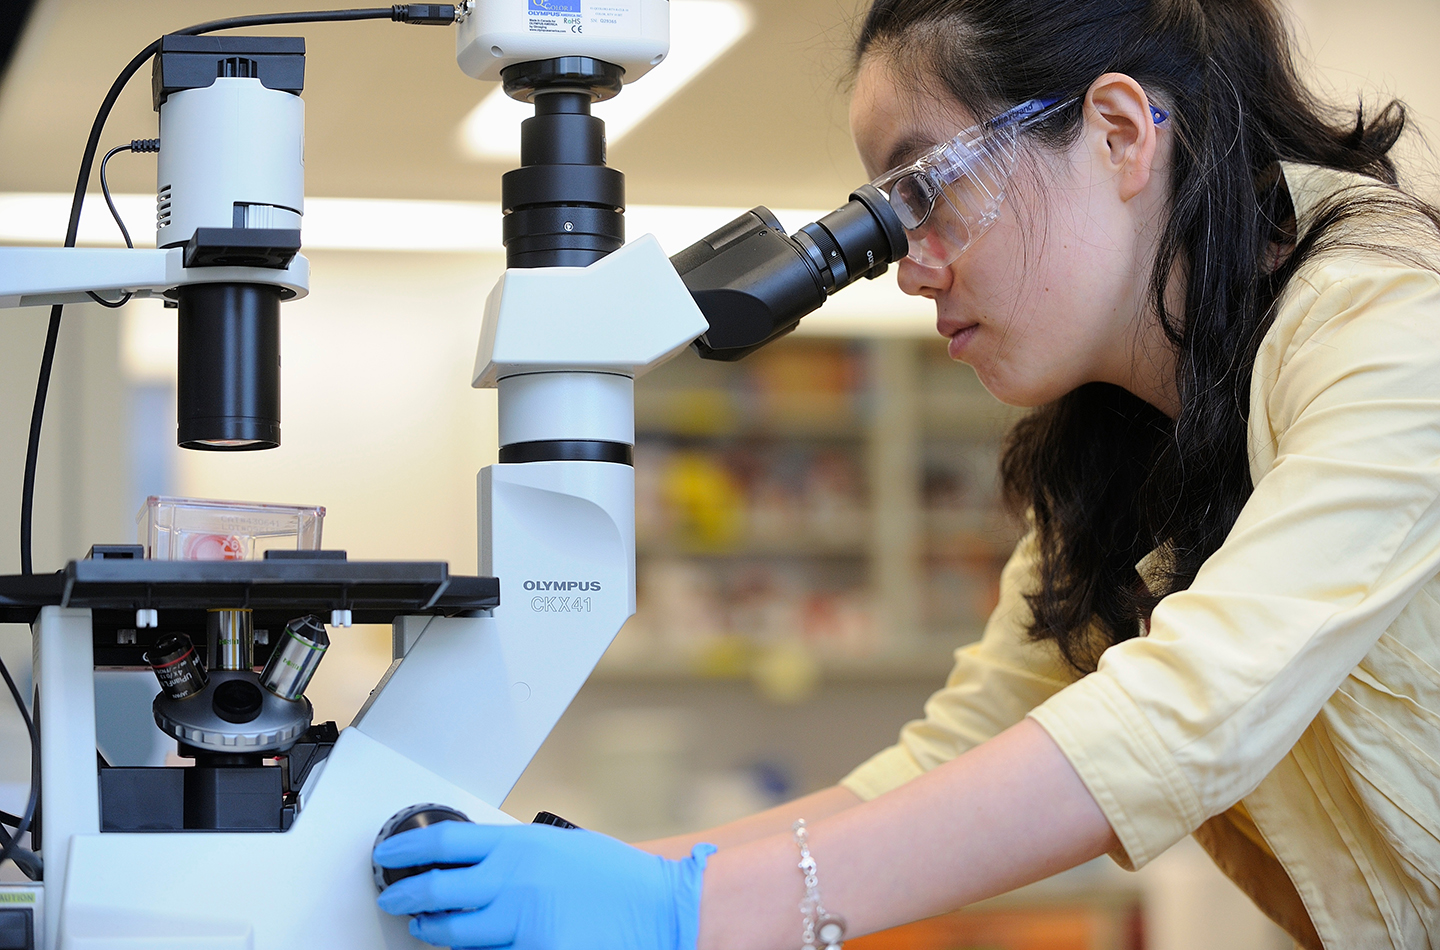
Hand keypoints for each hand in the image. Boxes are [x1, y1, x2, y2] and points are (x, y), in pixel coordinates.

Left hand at [373, 821, 716, 948]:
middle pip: (436, 889)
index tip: (389, 855)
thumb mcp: (559, 846)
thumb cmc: (616, 876)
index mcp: (518, 845)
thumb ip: (516, 855)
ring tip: (424, 927)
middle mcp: (511, 880)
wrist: (657, 906)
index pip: (444, 842)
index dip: (407, 850)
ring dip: (432, 930)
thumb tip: (482, 864)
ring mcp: (519, 921)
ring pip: (453, 932)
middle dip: (405, 897)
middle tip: (393, 899)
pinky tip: (476, 948)